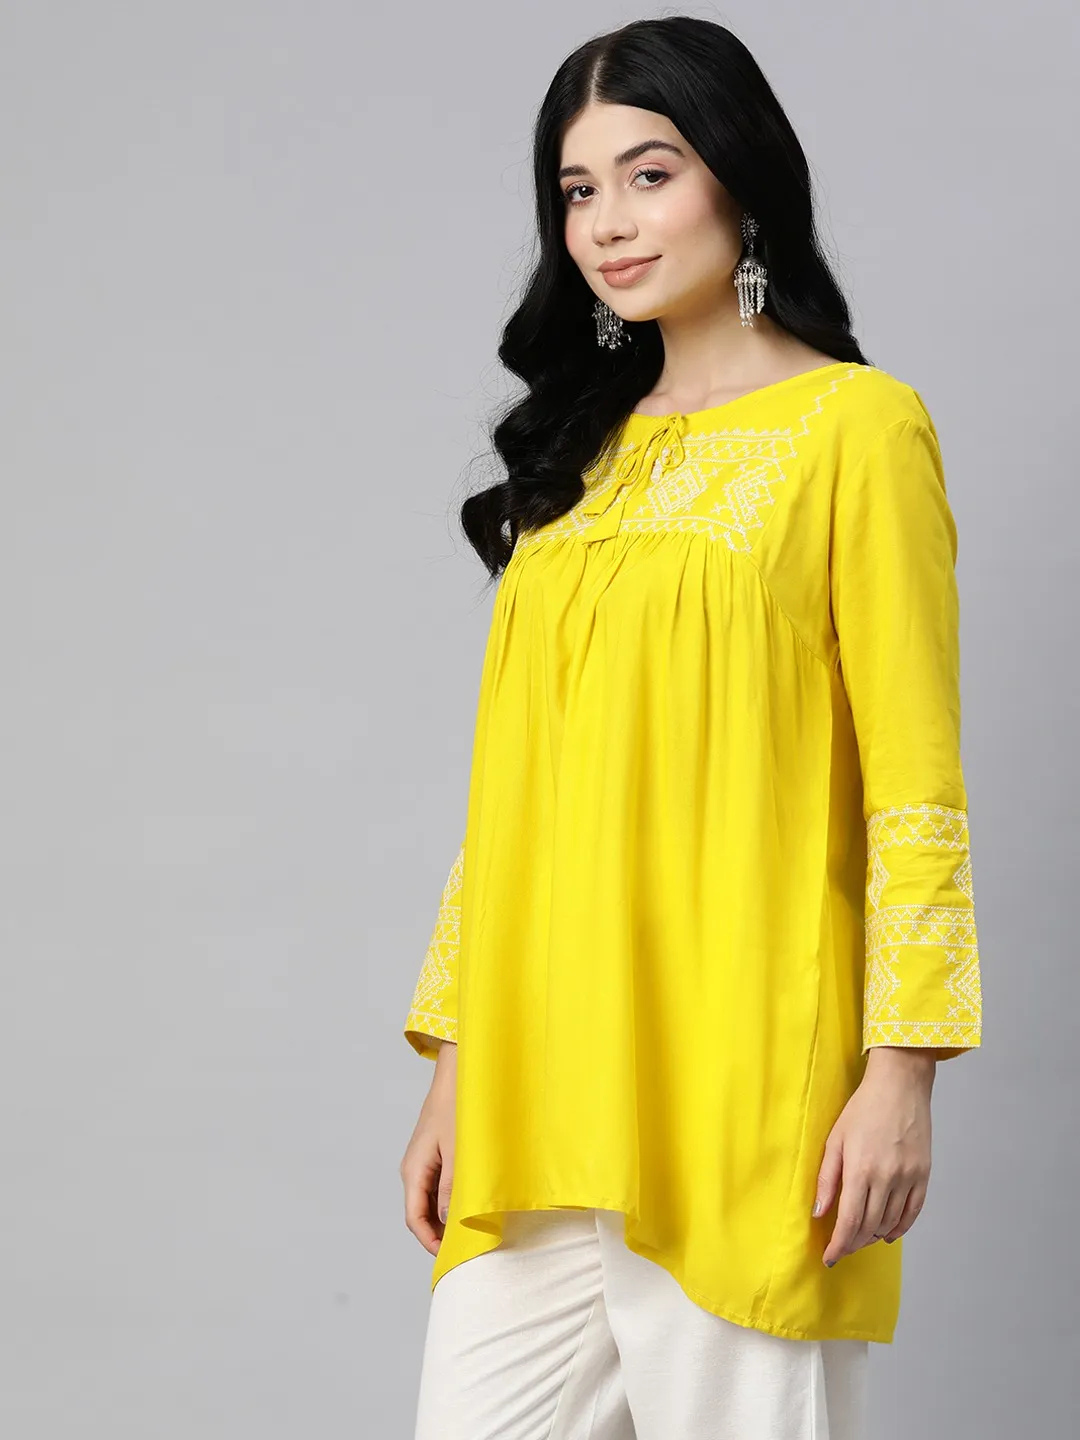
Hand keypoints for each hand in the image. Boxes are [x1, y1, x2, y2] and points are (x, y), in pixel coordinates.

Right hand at [400, 1040, 456, 1254]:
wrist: (458, 1074)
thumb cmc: (457, 1108)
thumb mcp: (457, 1153)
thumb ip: (452, 1188)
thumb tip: (448, 1223)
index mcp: (413, 1171)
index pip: (414, 1219)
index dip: (430, 1242)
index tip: (449, 1257)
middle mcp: (413, 1169)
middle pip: (420, 1213)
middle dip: (438, 1234)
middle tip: (464, 1248)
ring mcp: (423, 1161)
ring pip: (429, 1201)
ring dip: (445, 1218)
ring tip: (469, 1230)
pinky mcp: (435, 1154)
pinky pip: (438, 1186)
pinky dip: (449, 1200)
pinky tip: (468, 1204)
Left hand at [814, 1047, 935, 1266]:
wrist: (900, 1086)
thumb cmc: (862, 1109)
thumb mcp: (835, 1139)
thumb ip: (828, 1178)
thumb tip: (819, 1213)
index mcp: (860, 1169)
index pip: (848, 1221)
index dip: (838, 1245)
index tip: (830, 1258)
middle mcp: (886, 1178)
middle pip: (869, 1226)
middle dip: (853, 1243)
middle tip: (843, 1248)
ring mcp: (908, 1177)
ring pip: (890, 1222)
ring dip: (874, 1236)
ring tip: (861, 1238)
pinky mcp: (924, 1174)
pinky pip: (912, 1212)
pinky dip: (900, 1227)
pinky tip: (888, 1232)